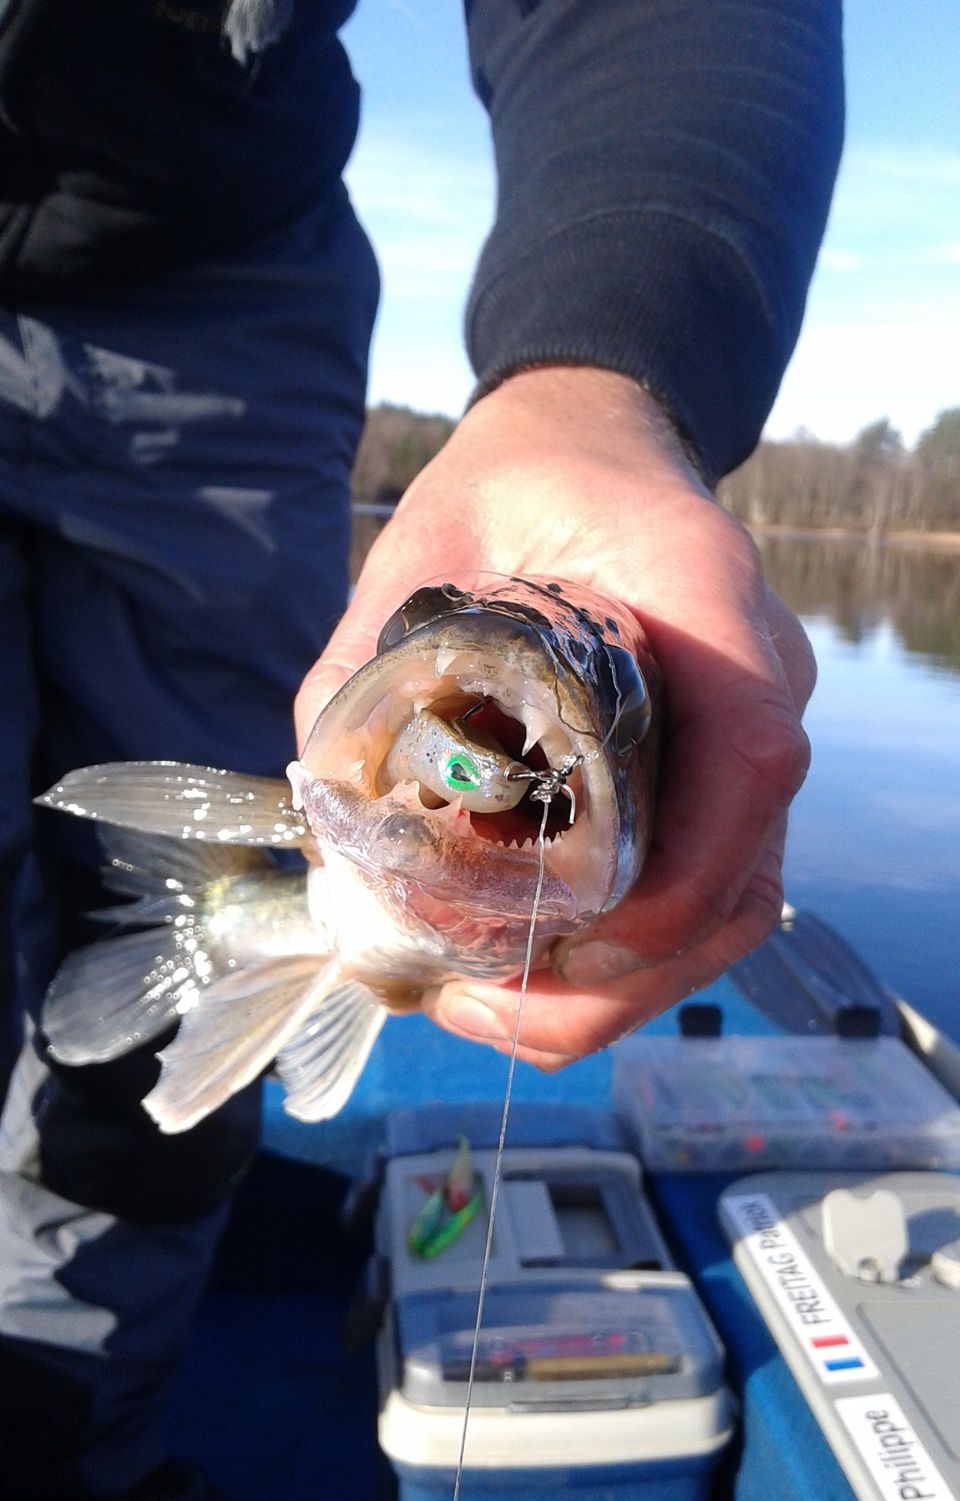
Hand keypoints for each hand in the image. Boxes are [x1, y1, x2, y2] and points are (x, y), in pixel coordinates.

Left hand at [295, 367, 815, 1067]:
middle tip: (475, 1001)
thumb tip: (318, 806)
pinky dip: (615, 964)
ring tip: (480, 1003)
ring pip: (723, 916)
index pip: (751, 757)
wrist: (586, 459)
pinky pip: (697, 901)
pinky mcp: (712, 791)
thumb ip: (361, 666)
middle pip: (740, 885)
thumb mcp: (423, 548)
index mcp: (707, 600)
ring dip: (610, 992)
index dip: (677, 876)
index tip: (565, 940)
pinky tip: (517, 969)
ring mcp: (741, 749)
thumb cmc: (514, 489)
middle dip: (614, 980)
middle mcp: (756, 688)